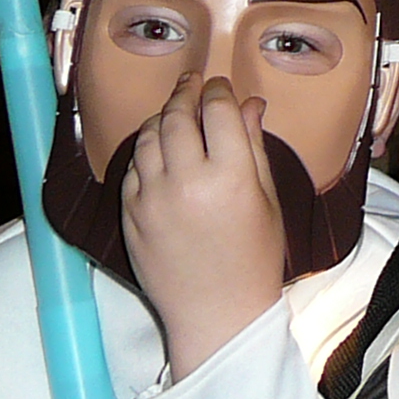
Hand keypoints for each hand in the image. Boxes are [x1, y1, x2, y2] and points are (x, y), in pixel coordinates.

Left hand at [122, 72, 286, 378]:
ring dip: (162, 117)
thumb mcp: (268, 202)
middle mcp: (187, 182)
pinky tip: (158, 149)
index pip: (219, 111)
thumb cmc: (253, 261)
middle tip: (193, 86)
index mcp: (230, 178)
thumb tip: (249, 105)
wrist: (216, 312)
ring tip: (174, 113)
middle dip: (186, 94)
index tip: (221, 86)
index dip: (220, 91)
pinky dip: (146, 150)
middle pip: (178, 116)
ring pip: (149, 136)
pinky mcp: (130, 213)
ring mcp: (152, 198)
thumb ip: (253, 148)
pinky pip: (133, 166)